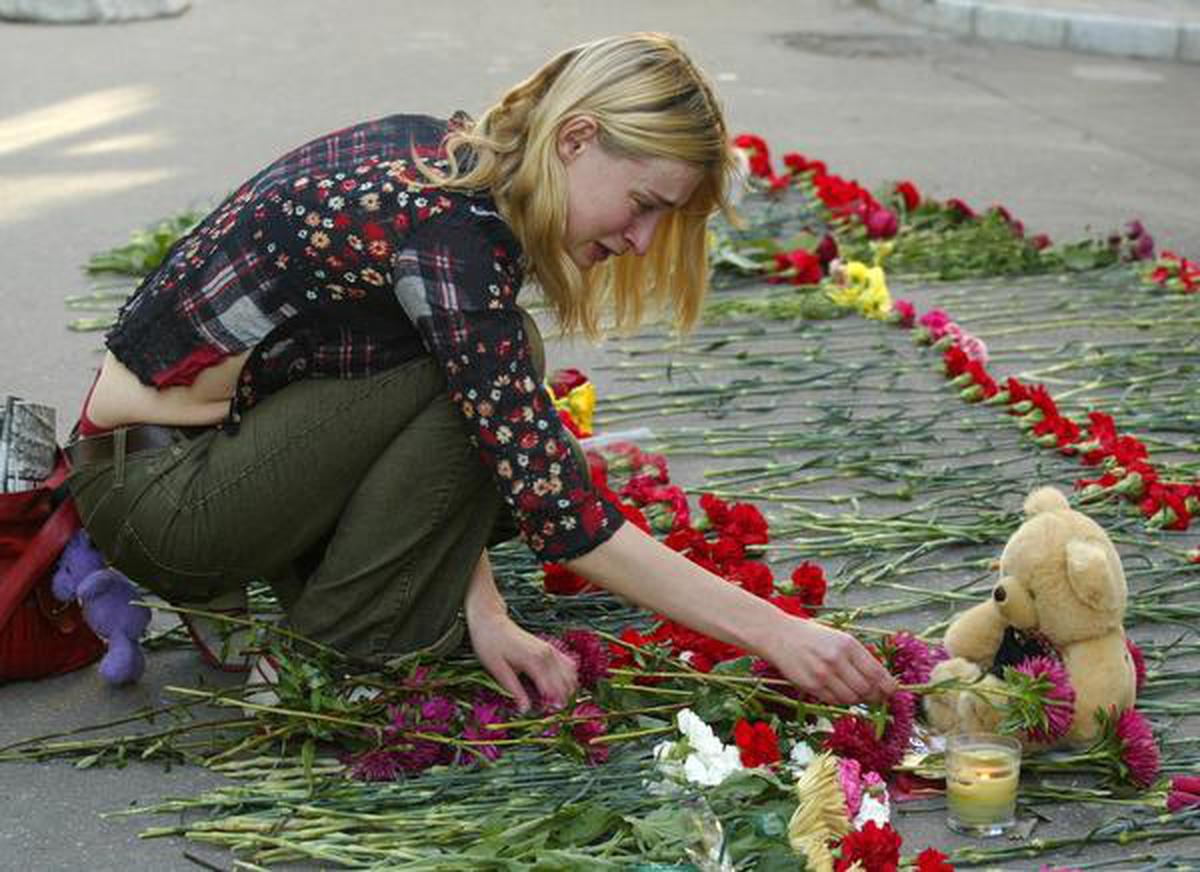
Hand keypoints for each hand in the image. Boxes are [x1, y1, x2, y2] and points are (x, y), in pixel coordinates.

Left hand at [467, 609, 578, 712]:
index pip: (552, 689)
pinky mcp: (550, 648)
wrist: (490, 621)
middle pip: (565, 683)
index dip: (551, 705)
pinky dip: (568, 677)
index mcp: (535, 661)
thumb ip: (514, 690)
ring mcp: (551, 650)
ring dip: (567, 690)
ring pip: (571, 675)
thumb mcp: (497, 669)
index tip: (545, 715)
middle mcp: (548, 655)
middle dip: (561, 700)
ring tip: (554, 702)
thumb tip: (524, 710)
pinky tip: (559, 686)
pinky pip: (568, 664)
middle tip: (548, 711)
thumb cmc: (490, 644)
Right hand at [764, 616, 896, 704]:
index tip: (892, 691)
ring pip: (851, 698)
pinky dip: (840, 700)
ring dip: (857, 699)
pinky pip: (833, 701)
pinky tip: (838, 691)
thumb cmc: (811, 636)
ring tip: (855, 693)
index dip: (888, 686)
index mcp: (848, 644)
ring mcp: (823, 674)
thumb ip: (858, 656)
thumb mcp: (838, 638)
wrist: (778, 635)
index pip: (876, 673)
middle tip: (877, 698)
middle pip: (866, 689)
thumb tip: (880, 679)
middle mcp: (837, 659)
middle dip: (875, 697)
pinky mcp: (811, 686)